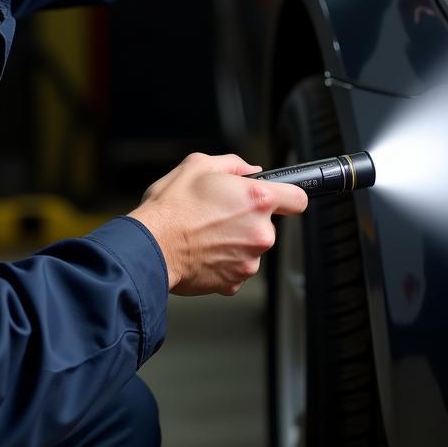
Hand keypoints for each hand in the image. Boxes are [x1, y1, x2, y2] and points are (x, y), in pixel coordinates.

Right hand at [128, 153, 307, 296]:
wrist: (148, 248)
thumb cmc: (171, 209)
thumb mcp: (199, 166)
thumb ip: (234, 165)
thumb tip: (250, 171)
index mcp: (258, 200)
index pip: (299, 199)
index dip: (289, 196)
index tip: (280, 199)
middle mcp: (260, 232)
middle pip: (270, 225)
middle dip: (250, 220)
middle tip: (221, 214)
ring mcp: (250, 260)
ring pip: (252, 247)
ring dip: (237, 242)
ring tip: (207, 233)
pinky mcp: (235, 281)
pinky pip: (237, 267)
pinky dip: (224, 262)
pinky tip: (205, 251)